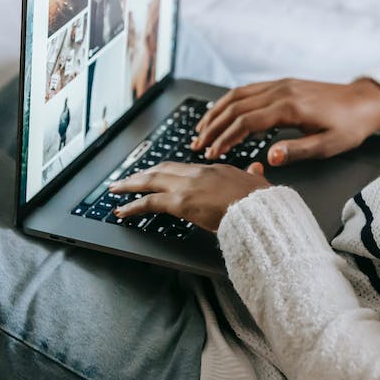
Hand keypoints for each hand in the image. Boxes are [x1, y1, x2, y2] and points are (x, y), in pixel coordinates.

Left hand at [109, 161, 269, 232]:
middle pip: (163, 168)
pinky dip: (133, 206)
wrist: (261, 210)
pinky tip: (122, 211)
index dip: (168, 171)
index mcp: (217, 169)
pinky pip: (150, 202)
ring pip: (151, 180)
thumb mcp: (259, 184)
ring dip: (131, 185)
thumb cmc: (262, 202)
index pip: (185, 168)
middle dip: (143, 173)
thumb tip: (257, 169)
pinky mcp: (181, 202)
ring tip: (116, 189)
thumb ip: (254, 175)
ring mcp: (189, 186)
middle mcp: (199, 173)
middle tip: (127, 178)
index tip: (158, 174)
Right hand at [192, 78, 379, 164]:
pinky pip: (250, 89)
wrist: (365, 102)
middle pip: (236, 106)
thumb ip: (297, 151)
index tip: (212, 154)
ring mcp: (282, 84)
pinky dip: (230, 101)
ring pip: (239, 94)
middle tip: (197, 145)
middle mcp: (282, 91)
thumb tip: (269, 158)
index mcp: (290, 107)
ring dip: (217, 111)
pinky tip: (222, 112)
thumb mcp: (327, 145)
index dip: (225, 138)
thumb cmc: (349, 127)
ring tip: (201, 130)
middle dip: (213, 126)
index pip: (246, 122)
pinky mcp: (284, 83)